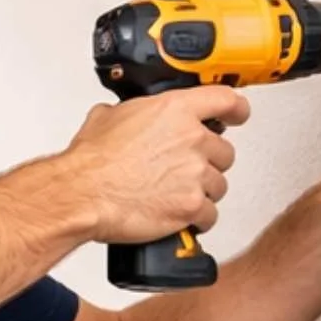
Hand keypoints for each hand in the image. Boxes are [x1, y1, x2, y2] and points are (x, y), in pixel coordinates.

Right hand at [66, 84, 249, 243]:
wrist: (82, 194)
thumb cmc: (92, 162)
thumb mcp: (106, 118)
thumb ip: (130, 114)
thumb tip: (125, 117)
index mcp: (176, 110)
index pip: (227, 101)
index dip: (236, 110)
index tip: (237, 115)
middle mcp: (192, 139)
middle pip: (225, 152)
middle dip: (208, 163)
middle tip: (185, 171)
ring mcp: (194, 174)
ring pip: (219, 185)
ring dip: (202, 192)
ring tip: (176, 196)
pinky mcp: (190, 206)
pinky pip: (209, 215)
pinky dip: (197, 219)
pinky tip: (181, 218)